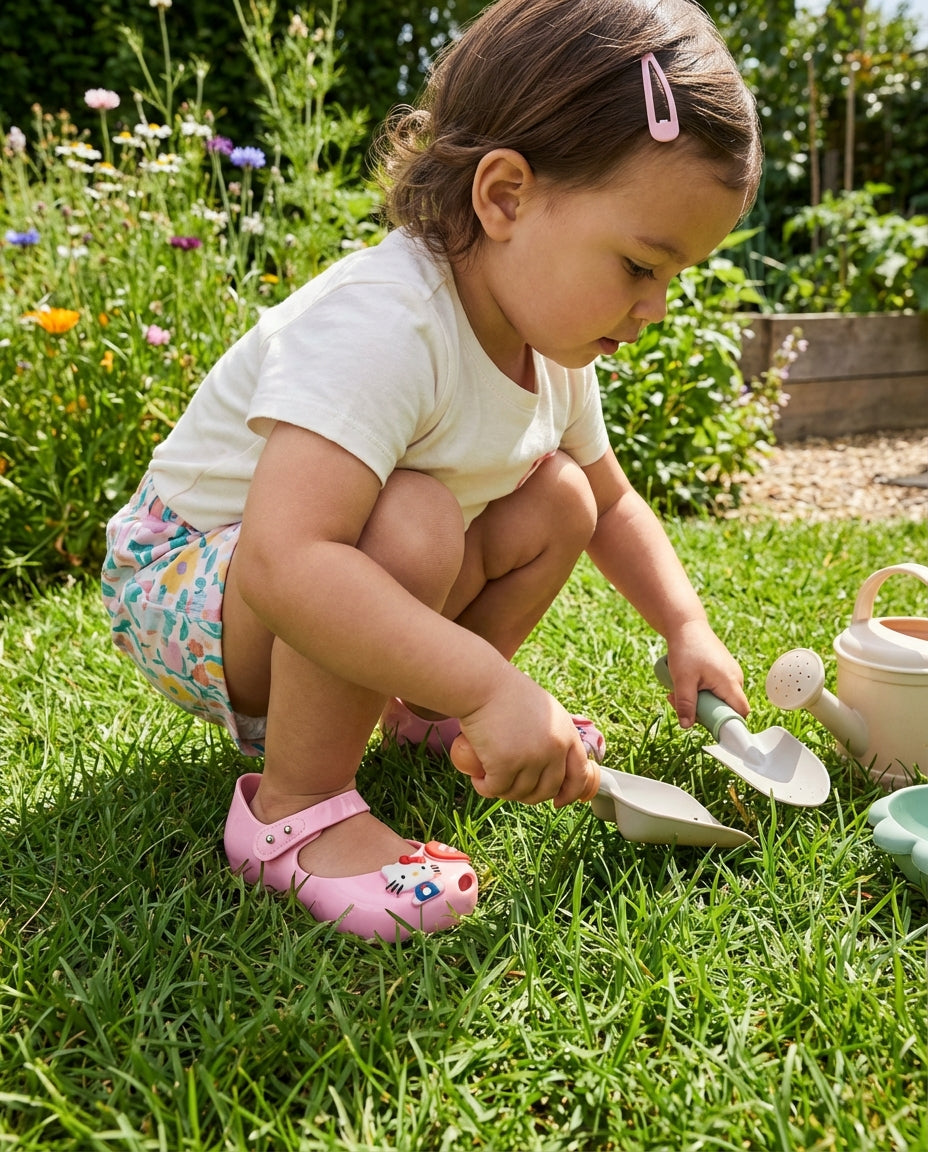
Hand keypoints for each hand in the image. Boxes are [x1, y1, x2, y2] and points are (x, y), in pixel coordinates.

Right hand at [450, 672, 593, 807]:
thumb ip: (553, 734)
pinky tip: (479, 781)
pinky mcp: (506, 765)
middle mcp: (554, 750)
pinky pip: (497, 789)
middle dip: (529, 796)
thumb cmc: (507, 692)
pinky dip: (485, 788)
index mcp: (567, 735)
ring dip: (504, 792)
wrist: (484, 685)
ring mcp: (531, 759)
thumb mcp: (545, 710)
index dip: (570, 794)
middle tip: (511, 787)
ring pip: (519, 792)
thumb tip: (553, 762)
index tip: (557, 802)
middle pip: (546, 789)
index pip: (578, 775)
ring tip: (491, 780)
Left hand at [664, 621, 749, 728]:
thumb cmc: (686, 649)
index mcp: (730, 683)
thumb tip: (686, 726)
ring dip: (697, 700)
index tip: (706, 725)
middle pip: (726, 708)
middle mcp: (735, 679)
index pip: (740, 713)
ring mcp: (730, 674)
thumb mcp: (682, 680)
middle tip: (678, 702)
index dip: (727, 724)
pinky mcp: (722, 670)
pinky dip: (699, 690)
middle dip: (702, 710)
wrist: (686, 625)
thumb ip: (685, 704)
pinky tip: (684, 682)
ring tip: (676, 689)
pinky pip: (715, 689)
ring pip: (717, 698)